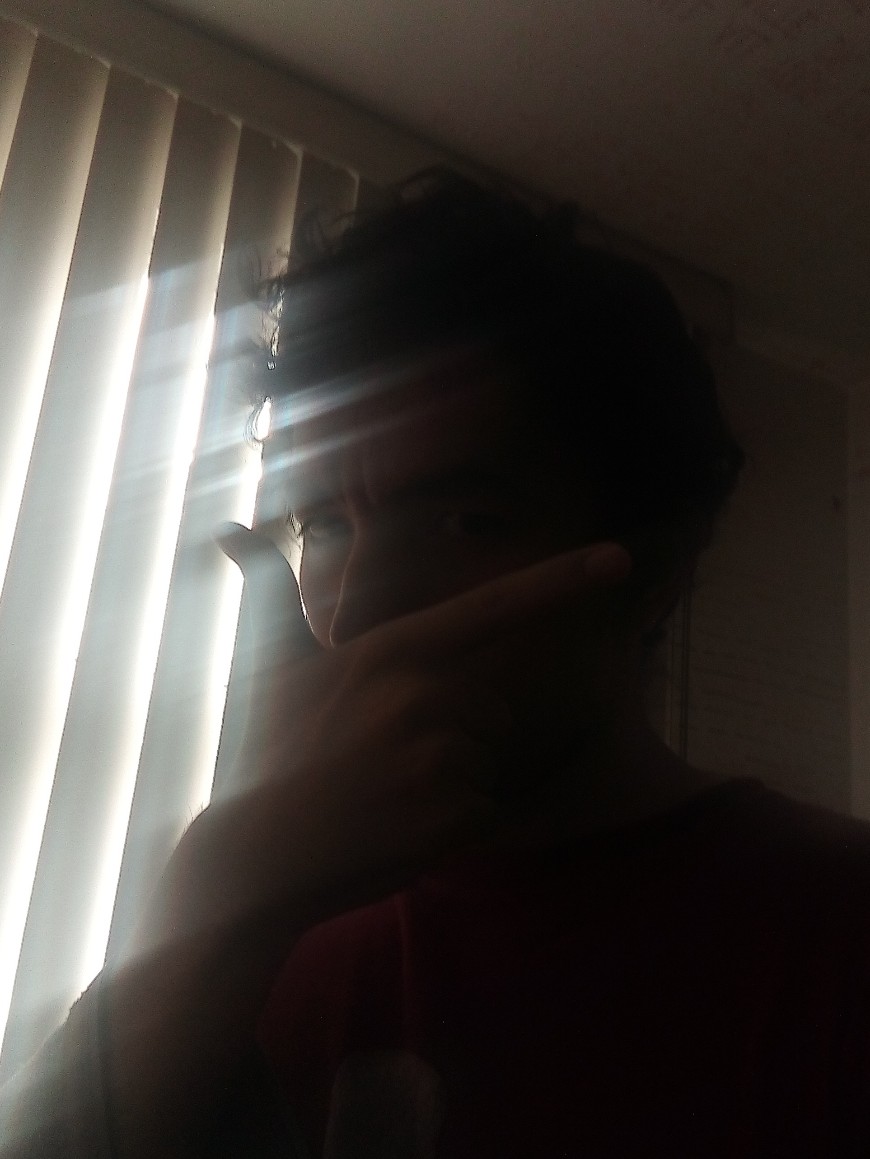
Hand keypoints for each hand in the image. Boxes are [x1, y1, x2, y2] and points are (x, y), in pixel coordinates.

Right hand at [104, 530, 629, 1154]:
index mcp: (390, 649)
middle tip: (381, 760)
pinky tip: (398, 827)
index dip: (561, 579)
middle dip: (456, 734)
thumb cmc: (269, 751)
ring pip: (489, 758)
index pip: (490, 605)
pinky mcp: (450, 815)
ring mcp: (435, 755)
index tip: (618, 559)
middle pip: (492, 707)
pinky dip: (455, 823)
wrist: (258, 855)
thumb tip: (225, 528)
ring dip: (453, 780)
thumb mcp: (273, 663)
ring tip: (386, 792)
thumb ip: (270, 588)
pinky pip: (488, 808)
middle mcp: (419, 692)